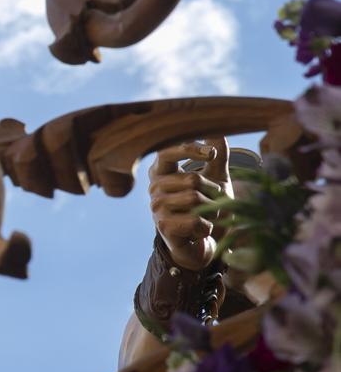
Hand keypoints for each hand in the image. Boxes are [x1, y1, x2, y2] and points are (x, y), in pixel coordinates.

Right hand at [149, 137, 231, 270]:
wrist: (201, 243)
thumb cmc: (206, 207)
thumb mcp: (216, 178)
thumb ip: (217, 155)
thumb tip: (217, 128)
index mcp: (162, 171)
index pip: (167, 151)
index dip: (189, 149)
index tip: (211, 154)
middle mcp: (154, 187)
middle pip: (192, 179)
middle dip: (213, 192)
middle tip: (213, 203)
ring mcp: (156, 207)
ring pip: (195, 200)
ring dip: (212, 211)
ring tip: (207, 217)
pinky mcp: (163, 226)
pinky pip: (196, 221)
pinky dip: (207, 228)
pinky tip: (199, 232)